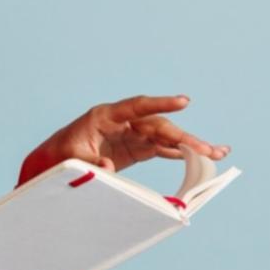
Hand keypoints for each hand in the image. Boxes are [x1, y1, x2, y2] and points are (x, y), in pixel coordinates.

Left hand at [21, 94, 229, 177]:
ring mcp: (130, 135)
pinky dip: (177, 154)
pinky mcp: (134, 149)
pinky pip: (160, 149)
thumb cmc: (60, 155)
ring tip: (216, 153)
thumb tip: (108, 167)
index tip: (184, 102)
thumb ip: (90, 162)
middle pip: (159, 126)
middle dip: (185, 137)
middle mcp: (123, 122)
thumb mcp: (71, 158)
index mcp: (106, 116)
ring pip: (164, 137)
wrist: (53, 161)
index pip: (138, 106)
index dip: (161, 104)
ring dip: (189, 145)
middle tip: (209, 150)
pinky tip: (197, 159)